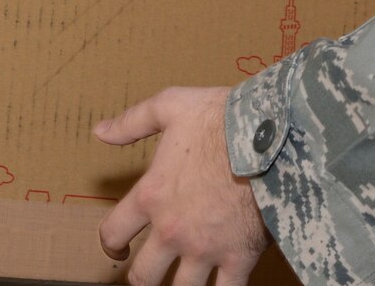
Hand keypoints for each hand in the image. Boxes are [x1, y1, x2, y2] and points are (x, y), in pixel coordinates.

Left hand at [96, 87, 269, 285]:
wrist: (273, 136)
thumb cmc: (223, 119)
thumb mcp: (172, 106)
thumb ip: (133, 122)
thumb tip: (101, 131)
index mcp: (152, 196)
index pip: (113, 233)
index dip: (110, 244)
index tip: (118, 248)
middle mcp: (172, 230)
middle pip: (143, 276)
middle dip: (143, 278)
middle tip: (151, 272)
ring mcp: (205, 249)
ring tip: (184, 282)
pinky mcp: (239, 257)